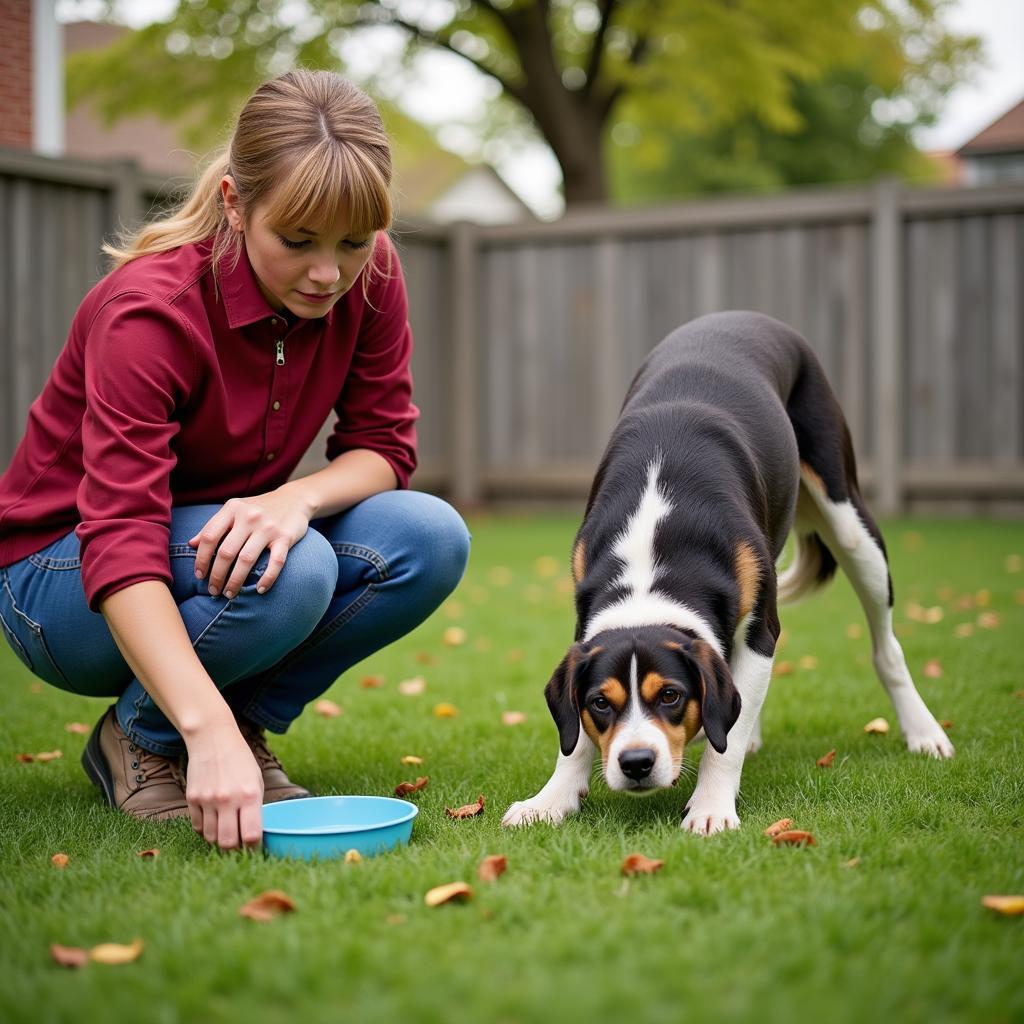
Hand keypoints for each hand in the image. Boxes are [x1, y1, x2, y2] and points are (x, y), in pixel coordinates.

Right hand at [184, 720, 264, 849]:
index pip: (251, 835)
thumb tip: (253, 834)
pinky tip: (213, 821)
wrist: (212, 739)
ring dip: (219, 839)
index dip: (254, 846)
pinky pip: (198, 827)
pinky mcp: (192, 799)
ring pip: (211, 838)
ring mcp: (207, 800)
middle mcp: (228, 799)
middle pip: (228, 843)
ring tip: (226, 830)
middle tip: (238, 843)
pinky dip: (206, 829)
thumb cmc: (240, 761)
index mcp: (250, 794)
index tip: (254, 846)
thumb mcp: (256, 780)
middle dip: (235, 849)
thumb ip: (255, 807)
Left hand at [189, 487, 314, 598]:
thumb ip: (214, 525)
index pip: (210, 536)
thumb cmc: (258, 508)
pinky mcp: (285, 537)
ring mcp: (268, 527)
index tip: (199, 575)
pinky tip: (259, 590)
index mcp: (233, 508)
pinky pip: (276, 562)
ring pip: (247, 560)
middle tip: (213, 590)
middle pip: (226, 552)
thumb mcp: (234, 510)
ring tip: (229, 594)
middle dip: (217, 575)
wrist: (294, 499)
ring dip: (236, 581)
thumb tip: (191, 544)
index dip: (201, 559)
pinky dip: (267, 578)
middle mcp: (249, 516)